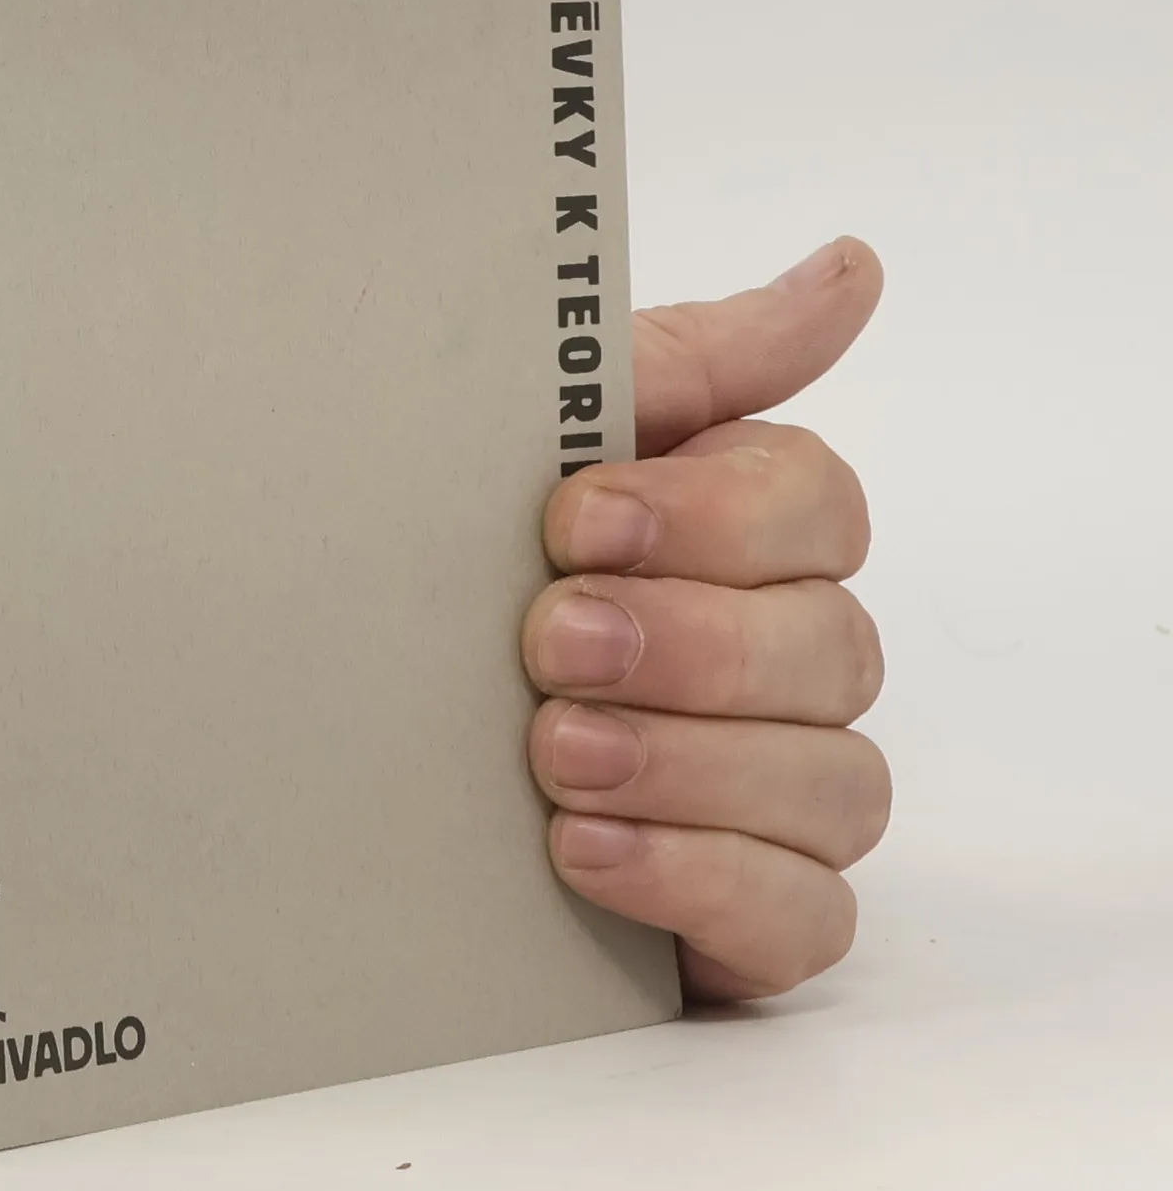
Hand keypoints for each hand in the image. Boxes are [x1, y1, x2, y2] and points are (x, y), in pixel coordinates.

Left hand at [522, 239, 887, 1001]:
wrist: (340, 736)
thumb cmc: (463, 567)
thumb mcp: (537, 444)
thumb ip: (691, 363)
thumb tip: (850, 270)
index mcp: (746, 534)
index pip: (816, 504)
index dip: (710, 514)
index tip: (574, 519)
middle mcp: (788, 659)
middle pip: (832, 645)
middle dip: (686, 645)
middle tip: (550, 646)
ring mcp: (785, 792)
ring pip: (834, 783)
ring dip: (687, 767)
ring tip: (554, 756)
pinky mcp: (756, 912)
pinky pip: (805, 919)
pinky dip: (701, 884)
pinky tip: (584, 856)